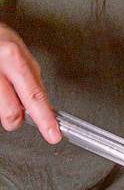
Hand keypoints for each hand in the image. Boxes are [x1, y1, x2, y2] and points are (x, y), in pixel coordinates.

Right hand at [0, 24, 60, 143]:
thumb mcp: (20, 54)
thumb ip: (32, 81)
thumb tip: (46, 107)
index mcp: (12, 58)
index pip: (34, 96)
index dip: (45, 119)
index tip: (53, 134)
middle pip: (10, 114)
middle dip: (15, 118)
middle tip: (15, 107)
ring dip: (2, 105)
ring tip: (1, 88)